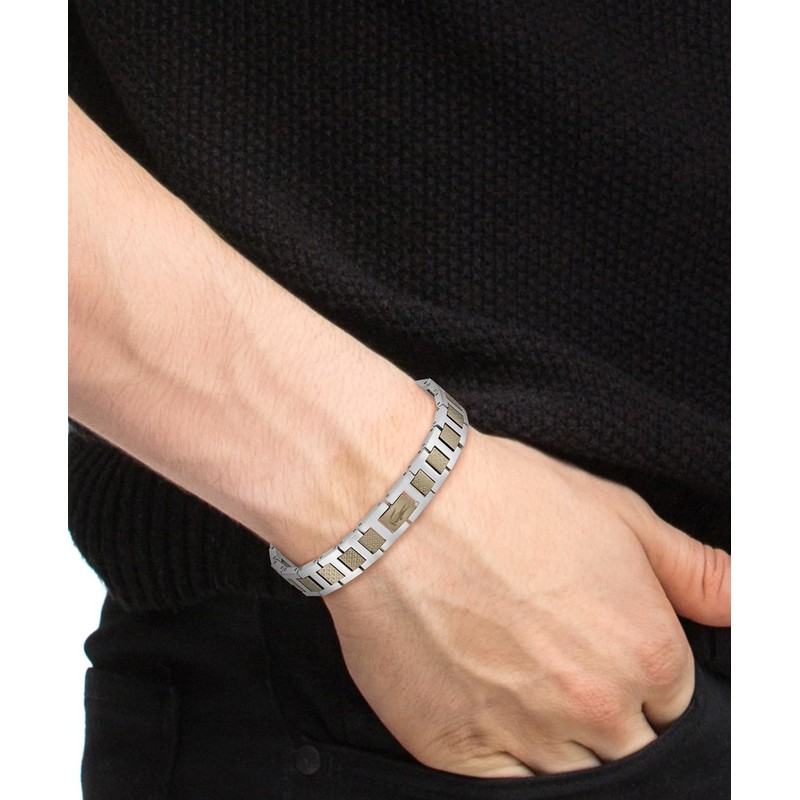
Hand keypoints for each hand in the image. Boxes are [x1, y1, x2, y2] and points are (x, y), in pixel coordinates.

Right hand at [324, 429, 729, 776]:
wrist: (397, 503)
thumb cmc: (503, 497)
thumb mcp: (615, 513)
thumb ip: (691, 570)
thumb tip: (745, 600)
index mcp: (645, 651)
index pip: (675, 708)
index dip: (643, 683)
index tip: (606, 658)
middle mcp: (595, 704)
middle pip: (630, 752)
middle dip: (610, 719)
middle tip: (561, 670)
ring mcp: (524, 734)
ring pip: (573, 778)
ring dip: (561, 744)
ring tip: (525, 687)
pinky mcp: (456, 750)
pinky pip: (507, 791)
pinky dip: (511, 765)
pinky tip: (494, 714)